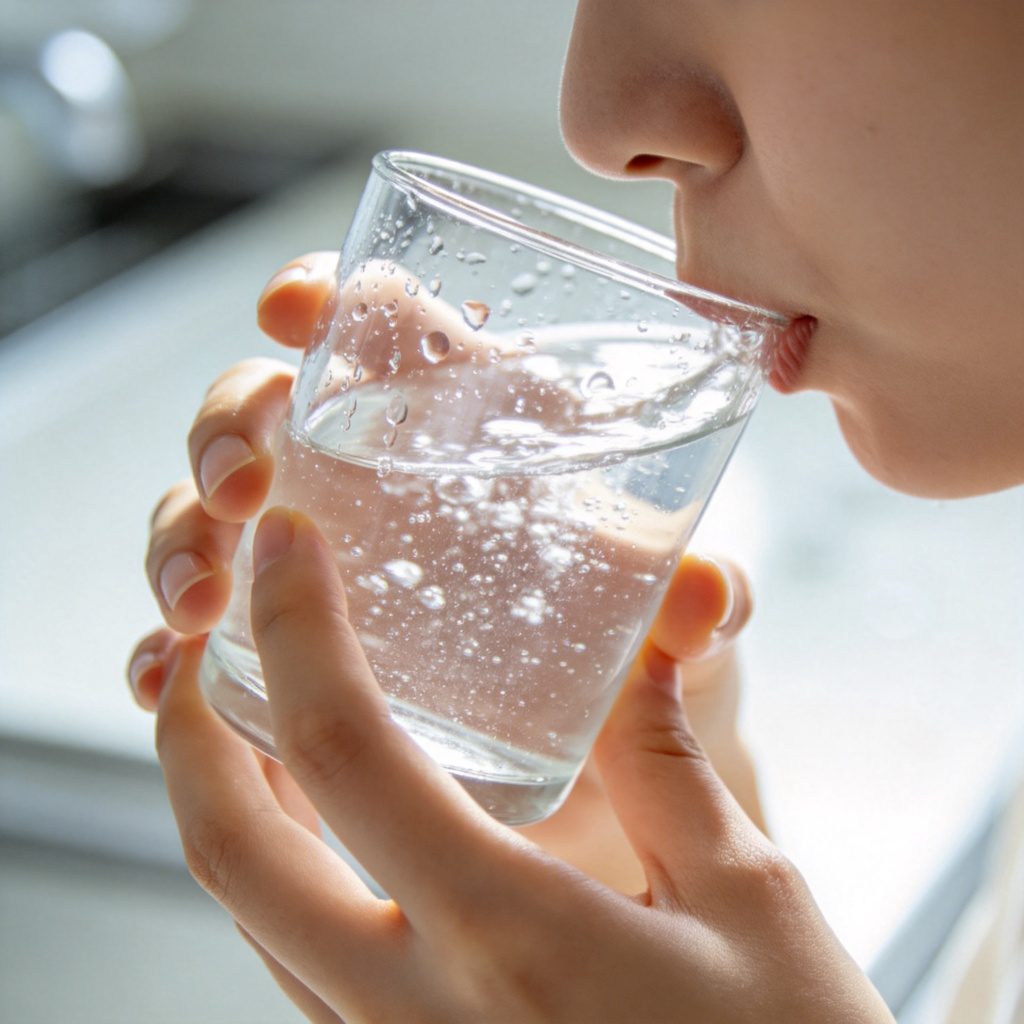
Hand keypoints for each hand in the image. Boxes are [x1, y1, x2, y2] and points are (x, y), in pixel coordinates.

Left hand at [130, 505, 890, 1022]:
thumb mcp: (750, 896)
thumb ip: (668, 759)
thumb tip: (636, 648)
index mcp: (511, 934)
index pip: (348, 754)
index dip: (299, 631)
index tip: (289, 543)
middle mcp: (416, 1009)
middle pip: (235, 852)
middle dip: (190, 728)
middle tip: (200, 631)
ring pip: (251, 914)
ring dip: (220, 798)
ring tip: (238, 703)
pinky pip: (295, 963)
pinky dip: (274, 871)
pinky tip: (314, 817)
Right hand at [137, 251, 760, 884]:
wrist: (616, 768)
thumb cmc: (641, 654)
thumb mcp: (672, 616)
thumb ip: (702, 600)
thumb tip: (712, 600)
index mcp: (471, 423)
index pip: (378, 323)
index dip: (322, 296)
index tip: (287, 309)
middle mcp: (384, 479)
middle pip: (266, 408)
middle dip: (227, 425)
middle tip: (241, 483)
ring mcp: (329, 564)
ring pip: (212, 511)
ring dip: (182, 534)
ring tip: (201, 598)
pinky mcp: (298, 652)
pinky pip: (212, 629)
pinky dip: (169, 642)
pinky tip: (168, 671)